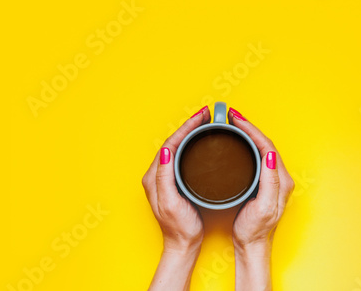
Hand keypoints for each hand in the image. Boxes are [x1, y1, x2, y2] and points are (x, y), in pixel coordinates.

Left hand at [142, 105, 210, 290]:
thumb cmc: (179, 227)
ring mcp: (166, 177)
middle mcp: (157, 174)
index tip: (201, 117)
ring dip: (191, 133)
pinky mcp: (174, 181)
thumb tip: (165, 151)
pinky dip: (192, 144)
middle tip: (206, 115)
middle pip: (174, 142)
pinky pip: (182, 155)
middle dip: (189, 126)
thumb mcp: (170, 203)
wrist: (183, 244)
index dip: (186, 128)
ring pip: (178, 147)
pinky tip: (202, 142)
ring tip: (205, 123)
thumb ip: (165, 177)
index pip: (170, 143)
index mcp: (155, 176)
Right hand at [228, 108, 294, 290]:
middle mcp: (279, 177)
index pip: (267, 146)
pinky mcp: (264, 182)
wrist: (253, 245)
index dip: (251, 130)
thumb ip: (269, 182)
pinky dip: (247, 145)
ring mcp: (272, 179)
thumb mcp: (263, 207)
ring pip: (260, 148)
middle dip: (249, 127)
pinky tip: (237, 142)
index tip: (237, 119)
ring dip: (248, 134)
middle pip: (264, 143)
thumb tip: (271, 155)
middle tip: (232, 116)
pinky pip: (256, 156)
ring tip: (234, 124)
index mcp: (280, 180)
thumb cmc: (255, 230)